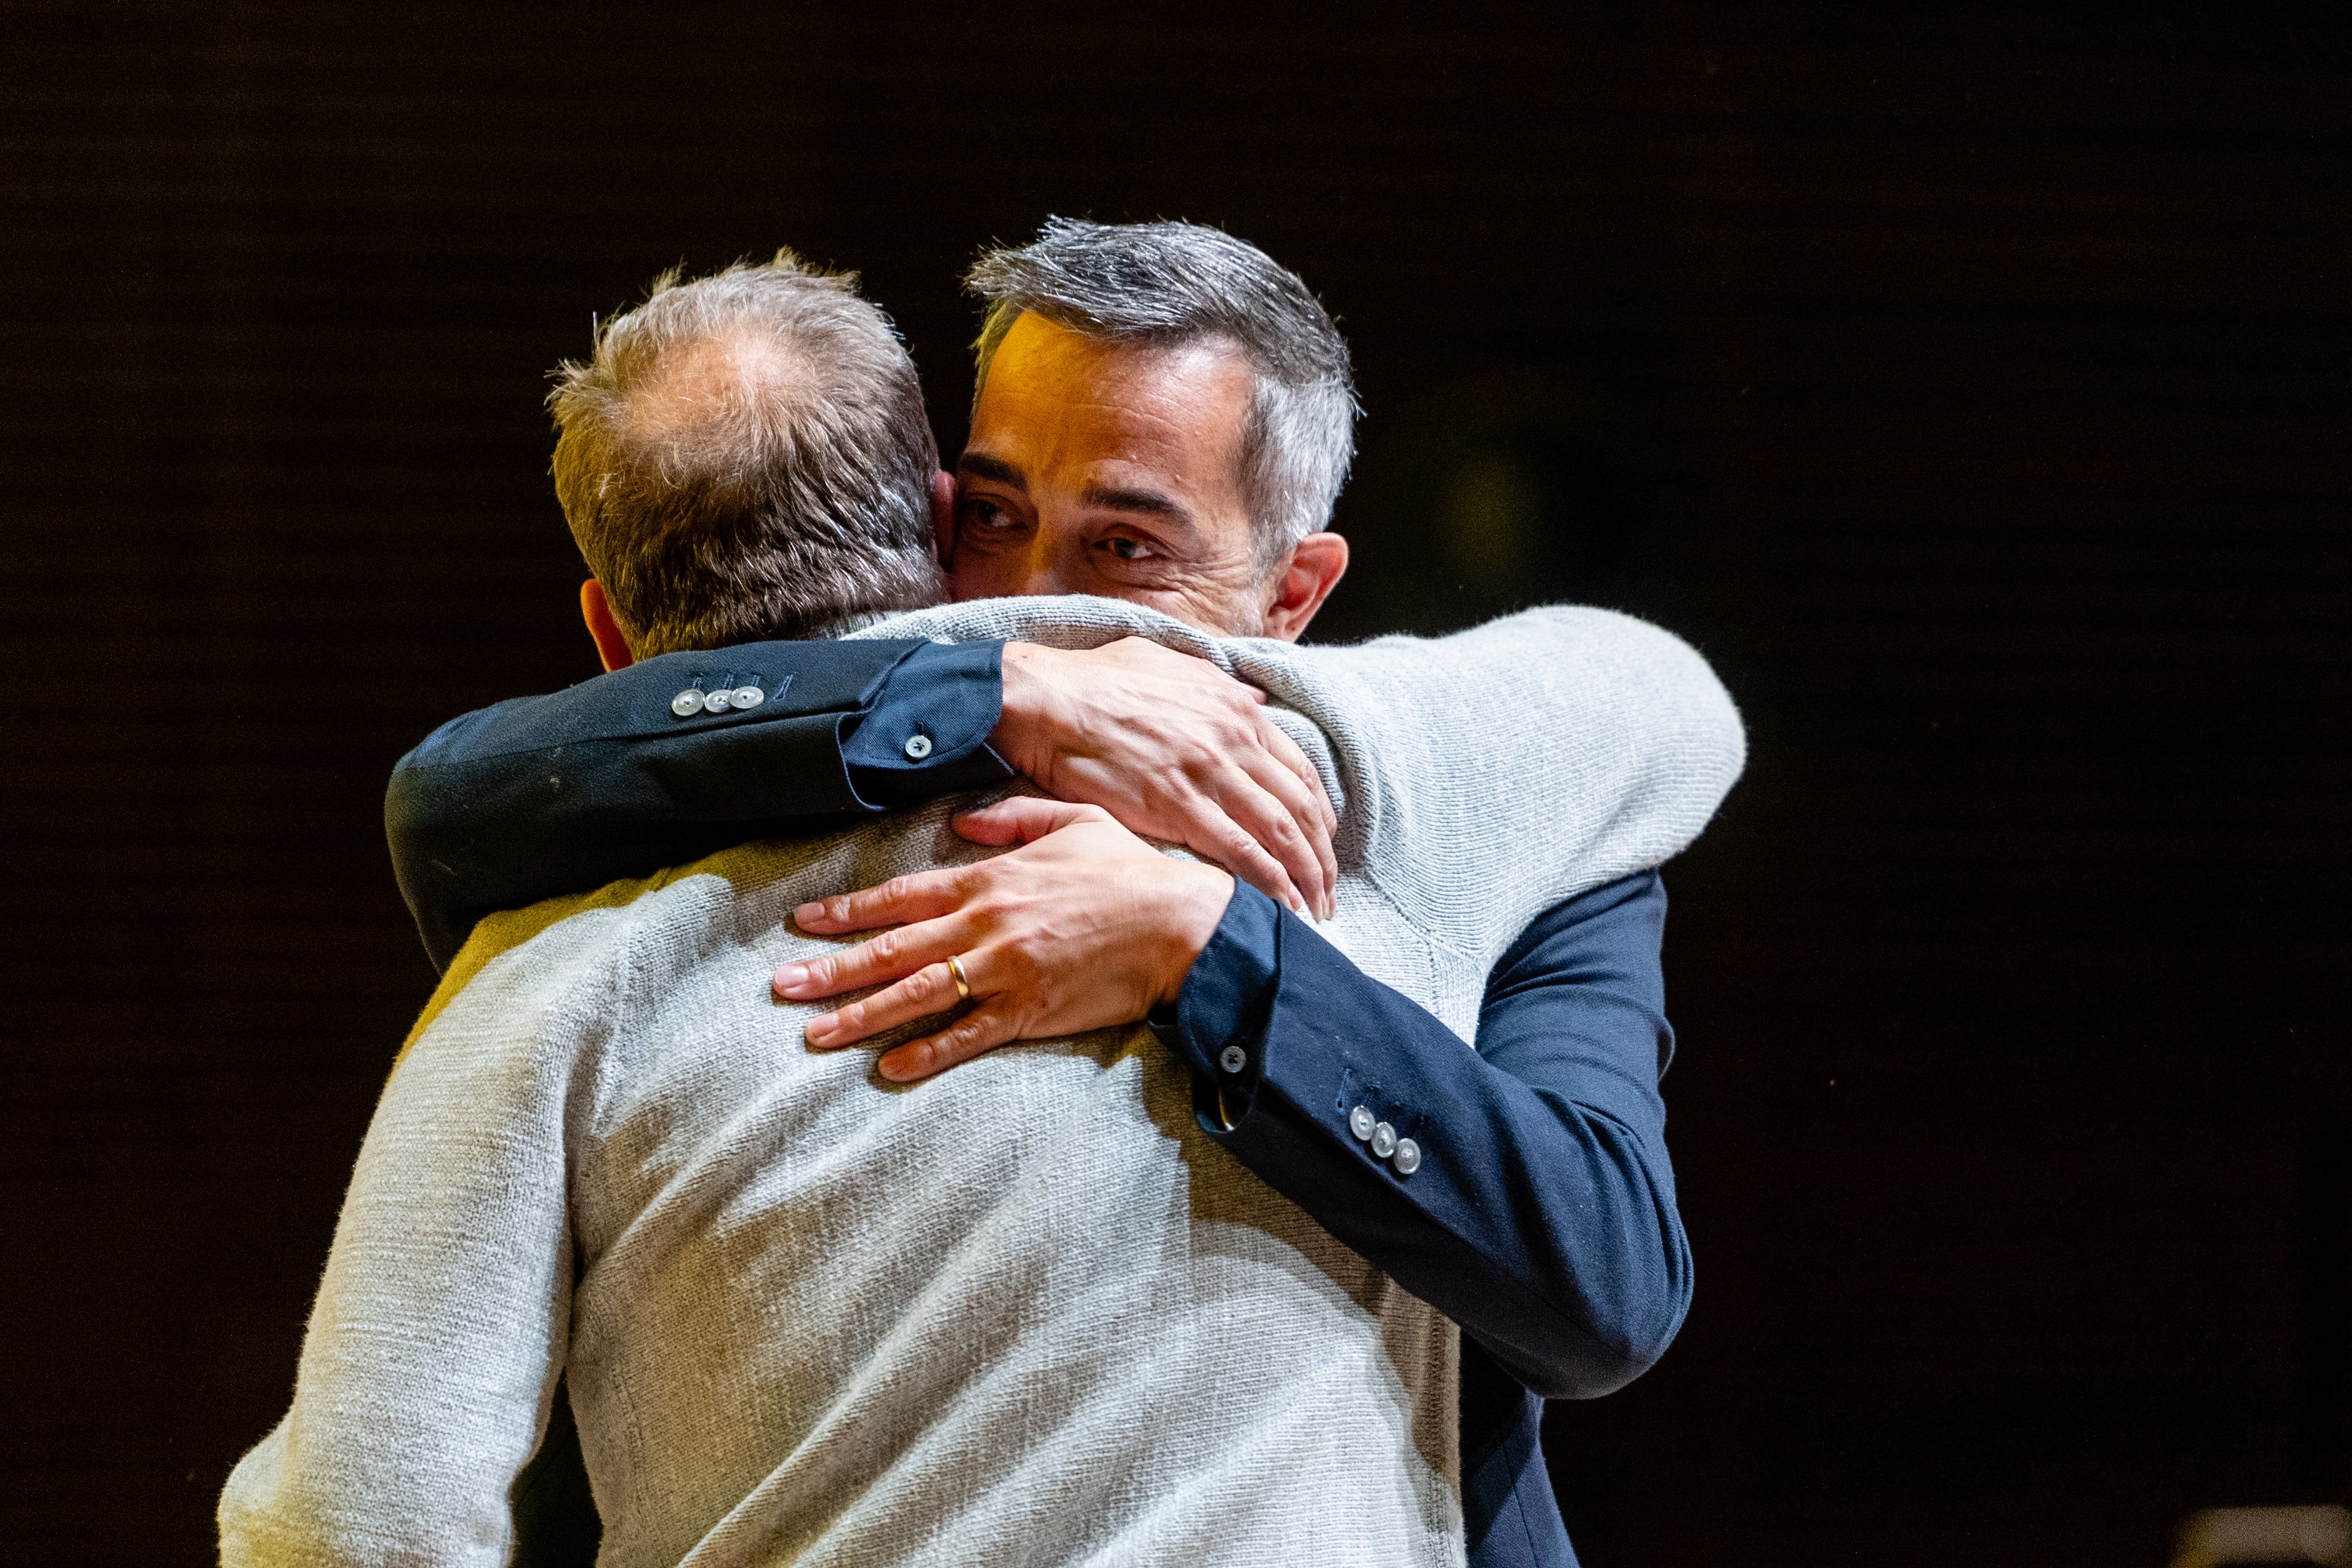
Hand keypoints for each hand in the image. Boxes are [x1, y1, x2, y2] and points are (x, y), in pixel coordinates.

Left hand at [772, 797, 1234, 1081]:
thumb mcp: (1073, 822)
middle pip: (894, 950)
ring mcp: (1005, 971)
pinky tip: (889, 1069)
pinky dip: (927, 1054)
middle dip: (833, 969)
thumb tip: (961, 818)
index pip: (901, 897)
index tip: (804, 924)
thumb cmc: (1130, 872)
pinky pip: (967, 1036)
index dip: (849, 912)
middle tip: (783, 986)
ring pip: (918, 996)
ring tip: (815, 1033)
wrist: (1180, 925)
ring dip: (861, 1016)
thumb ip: (1012, 818)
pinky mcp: (1030, 1011)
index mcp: (989, 880)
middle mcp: (985, 926)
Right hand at [993, 638, 1335, 918]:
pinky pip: (1240, 850)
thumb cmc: (1097, 679)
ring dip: (1306, 875)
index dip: (1319, 811)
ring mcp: (1208, 773)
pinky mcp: (1176, 805)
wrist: (1048, 699)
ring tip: (1316, 908)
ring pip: (1280, 831)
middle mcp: (1232, 739)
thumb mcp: (1170, 662)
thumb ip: (1218, 684)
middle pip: (1300, 806)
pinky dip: (1270, 881)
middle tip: (1328, 889)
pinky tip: (1283, 906)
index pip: (1299, 768)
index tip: (1323, 840)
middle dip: (1322, 854)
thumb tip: (1255, 697)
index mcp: (1235, 708)